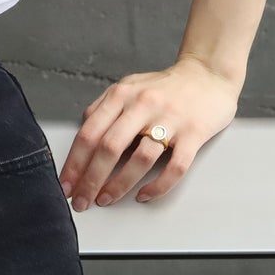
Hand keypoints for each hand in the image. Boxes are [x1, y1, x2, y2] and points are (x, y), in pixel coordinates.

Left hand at [57, 54, 239, 208]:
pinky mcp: (194, 133)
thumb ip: (105, 106)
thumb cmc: (165, 86)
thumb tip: (83, 130)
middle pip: (109, 147)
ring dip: (119, 185)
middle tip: (81, 201)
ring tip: (106, 200)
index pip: (90, 132)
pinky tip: (144, 195)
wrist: (208, 74)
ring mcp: (170, 119)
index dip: (74, 162)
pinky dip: (158, 186)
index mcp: (122, 94)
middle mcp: (143, 105)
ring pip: (140, 159)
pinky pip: (175, 167)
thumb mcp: (129, 86)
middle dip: (90, 179)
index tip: (65, 184)